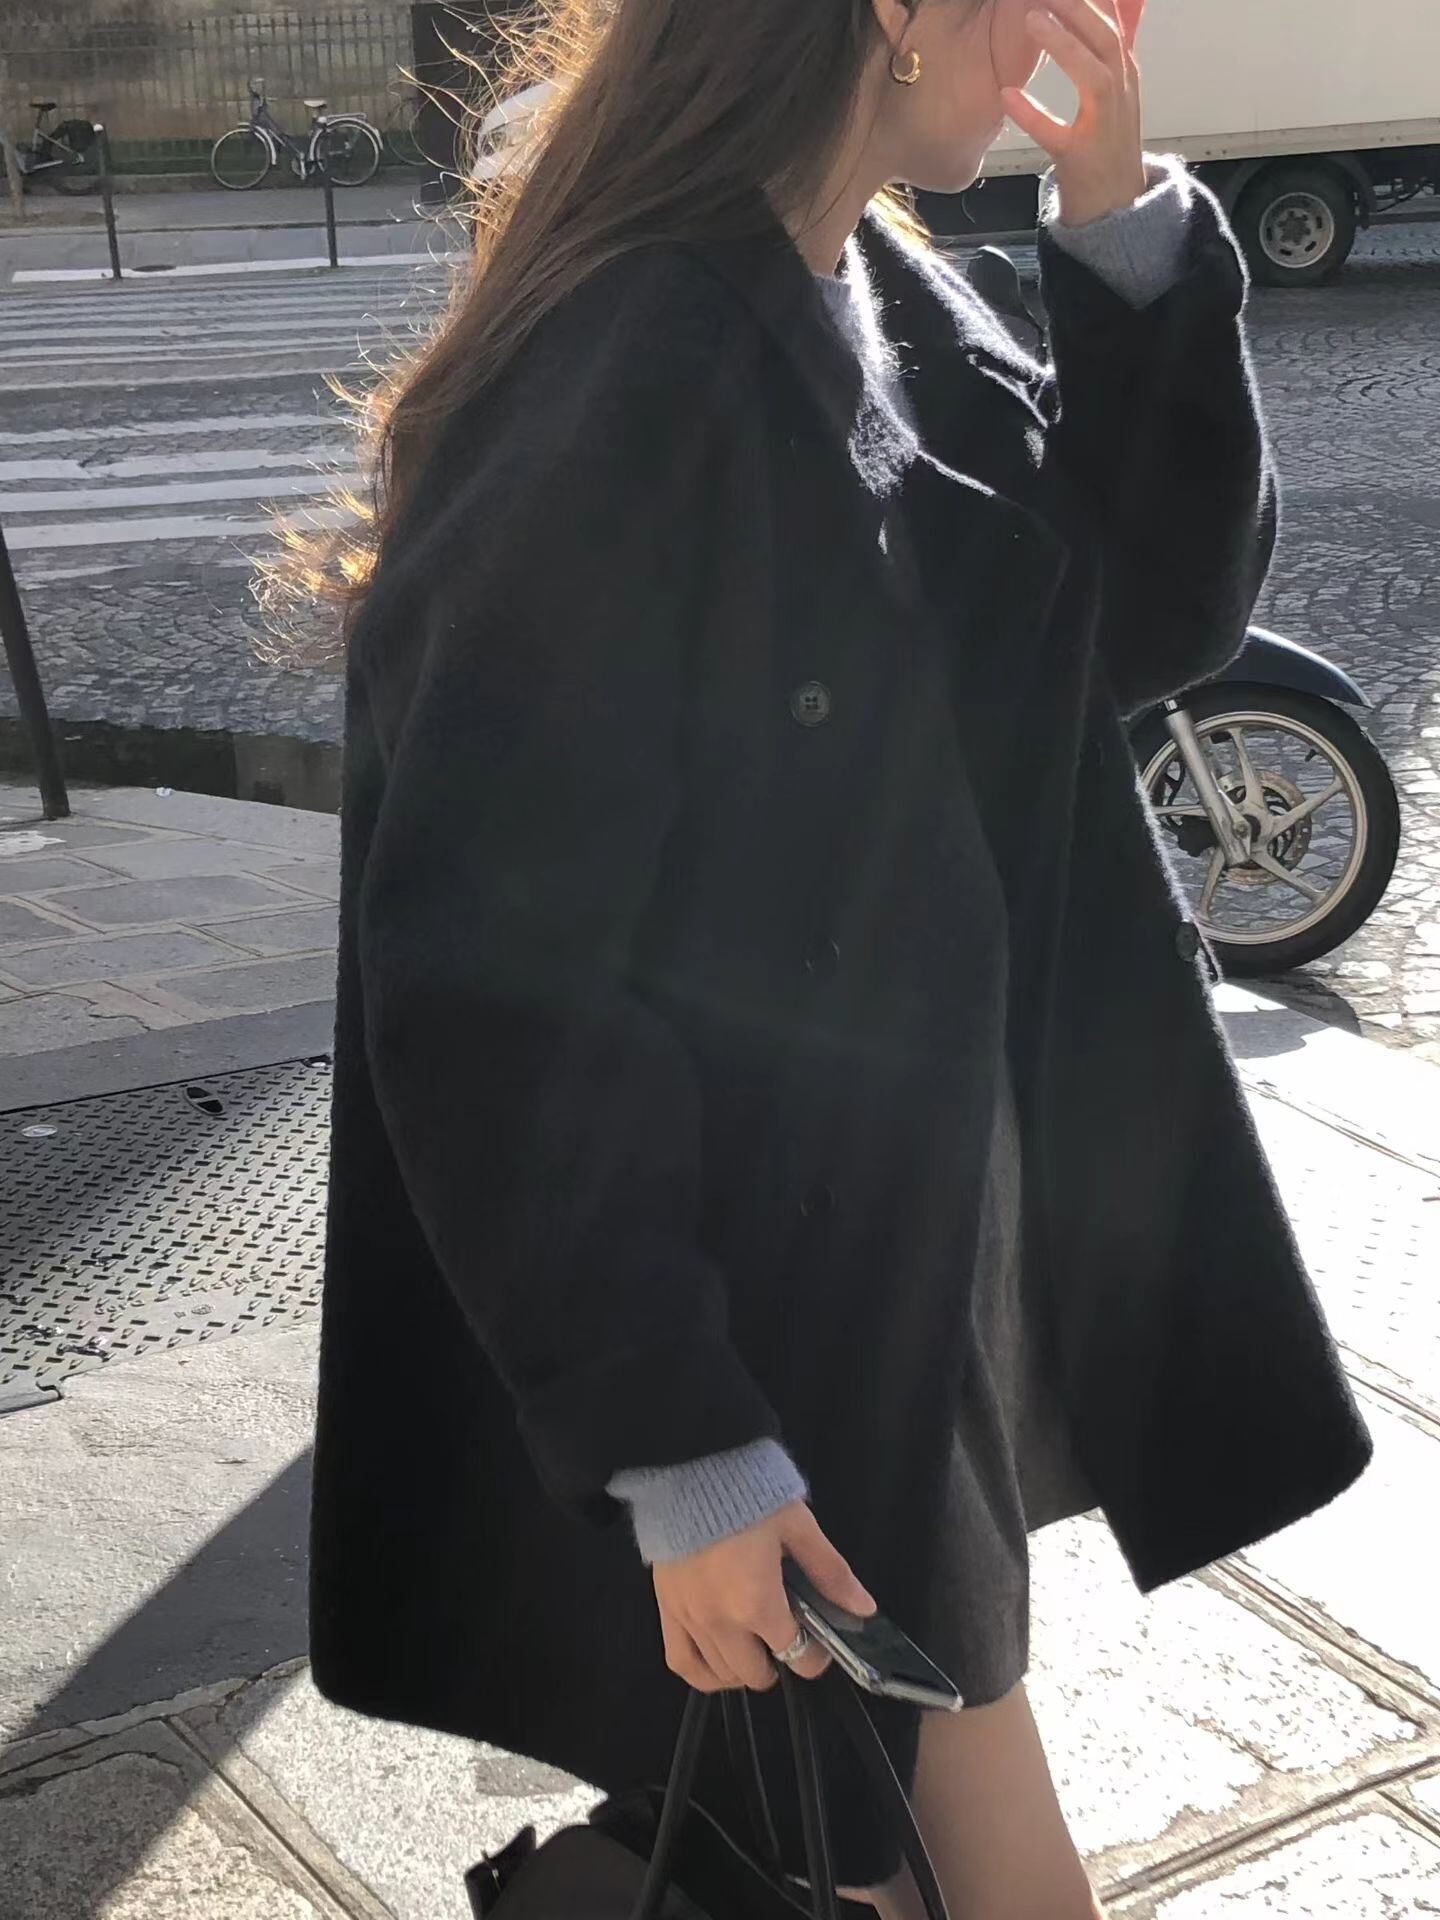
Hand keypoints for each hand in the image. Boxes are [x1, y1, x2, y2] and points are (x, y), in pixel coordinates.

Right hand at [652, 1501, 875, 1692]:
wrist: (693, 1468)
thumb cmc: (748, 1496)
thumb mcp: (798, 1528)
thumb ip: (830, 1572)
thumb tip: (864, 1607)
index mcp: (758, 1604)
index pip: (796, 1656)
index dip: (815, 1657)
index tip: (819, 1643)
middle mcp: (721, 1622)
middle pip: (756, 1674)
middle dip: (780, 1662)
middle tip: (787, 1636)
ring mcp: (690, 1619)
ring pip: (720, 1674)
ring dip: (744, 1669)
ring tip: (756, 1647)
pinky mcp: (667, 1608)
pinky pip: (681, 1662)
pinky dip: (703, 1673)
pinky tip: (718, 1665)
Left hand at [1002, 0, 1148, 227]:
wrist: (1115, 207)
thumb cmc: (1106, 147)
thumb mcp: (1114, 91)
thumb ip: (1107, 52)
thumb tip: (1113, 9)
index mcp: (1124, 75)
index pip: (1112, 22)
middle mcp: (1120, 95)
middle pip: (1106, 38)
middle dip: (1076, 7)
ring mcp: (1103, 128)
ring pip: (1093, 77)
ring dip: (1064, 45)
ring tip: (1031, 18)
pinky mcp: (1078, 159)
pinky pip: (1054, 135)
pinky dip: (1031, 114)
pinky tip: (1007, 96)